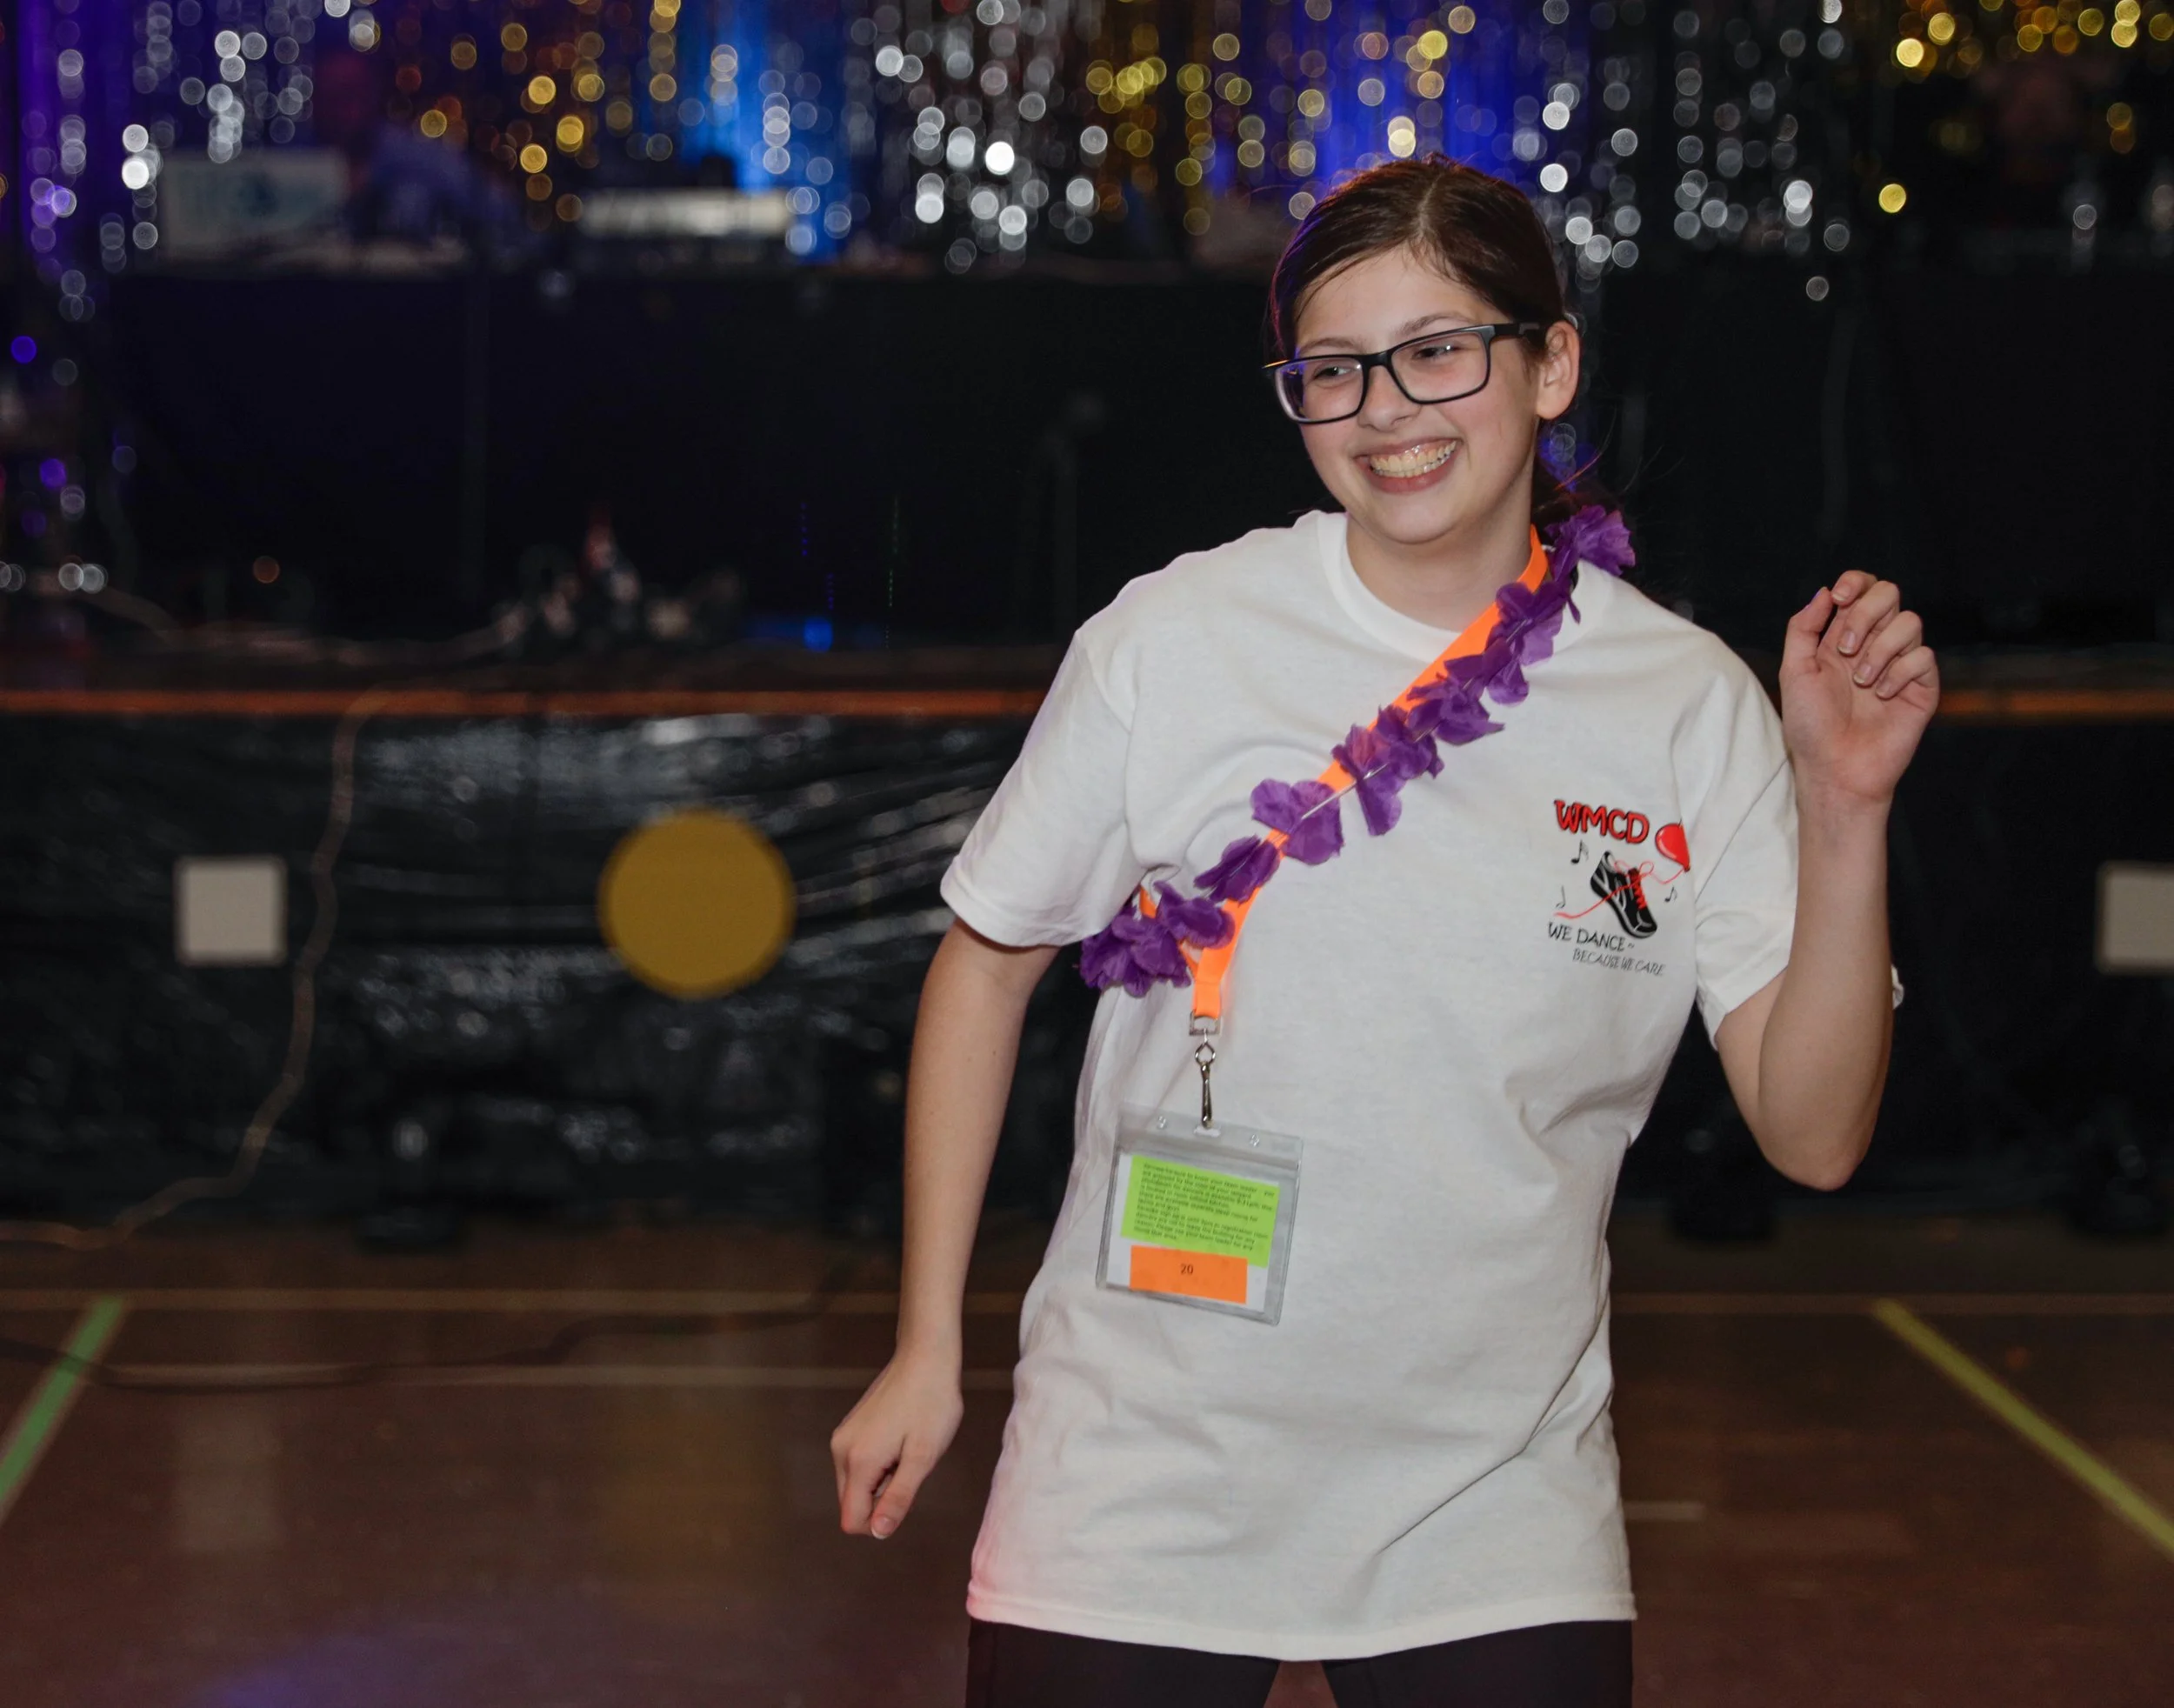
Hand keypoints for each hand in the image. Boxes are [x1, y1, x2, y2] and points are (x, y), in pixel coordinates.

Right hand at [830, 1346, 964, 1539]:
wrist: (926, 1357)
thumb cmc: (932, 1405)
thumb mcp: (923, 1456)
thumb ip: (898, 1497)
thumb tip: (879, 1533)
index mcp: (858, 1461)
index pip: (851, 1520)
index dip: (880, 1521)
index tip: (907, 1493)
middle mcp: (841, 1451)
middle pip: (851, 1504)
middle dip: (881, 1499)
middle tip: (911, 1467)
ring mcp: (843, 1437)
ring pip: (856, 1485)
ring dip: (882, 1481)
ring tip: (908, 1450)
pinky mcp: (850, 1428)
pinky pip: (859, 1465)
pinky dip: (879, 1465)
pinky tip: (901, 1440)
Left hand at [1779, 571, 1938, 809]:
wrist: (1835, 769)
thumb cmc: (1811, 726)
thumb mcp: (1794, 672)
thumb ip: (1803, 628)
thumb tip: (1823, 592)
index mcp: (1842, 637)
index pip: (1860, 589)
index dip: (1854, 583)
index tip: (1838, 600)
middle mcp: (1874, 644)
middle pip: (1889, 593)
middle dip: (1866, 613)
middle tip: (1845, 649)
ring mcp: (1900, 664)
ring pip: (1910, 621)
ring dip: (1880, 648)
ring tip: (1861, 682)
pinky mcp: (1922, 686)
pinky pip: (1924, 657)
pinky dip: (1899, 673)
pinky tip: (1881, 697)